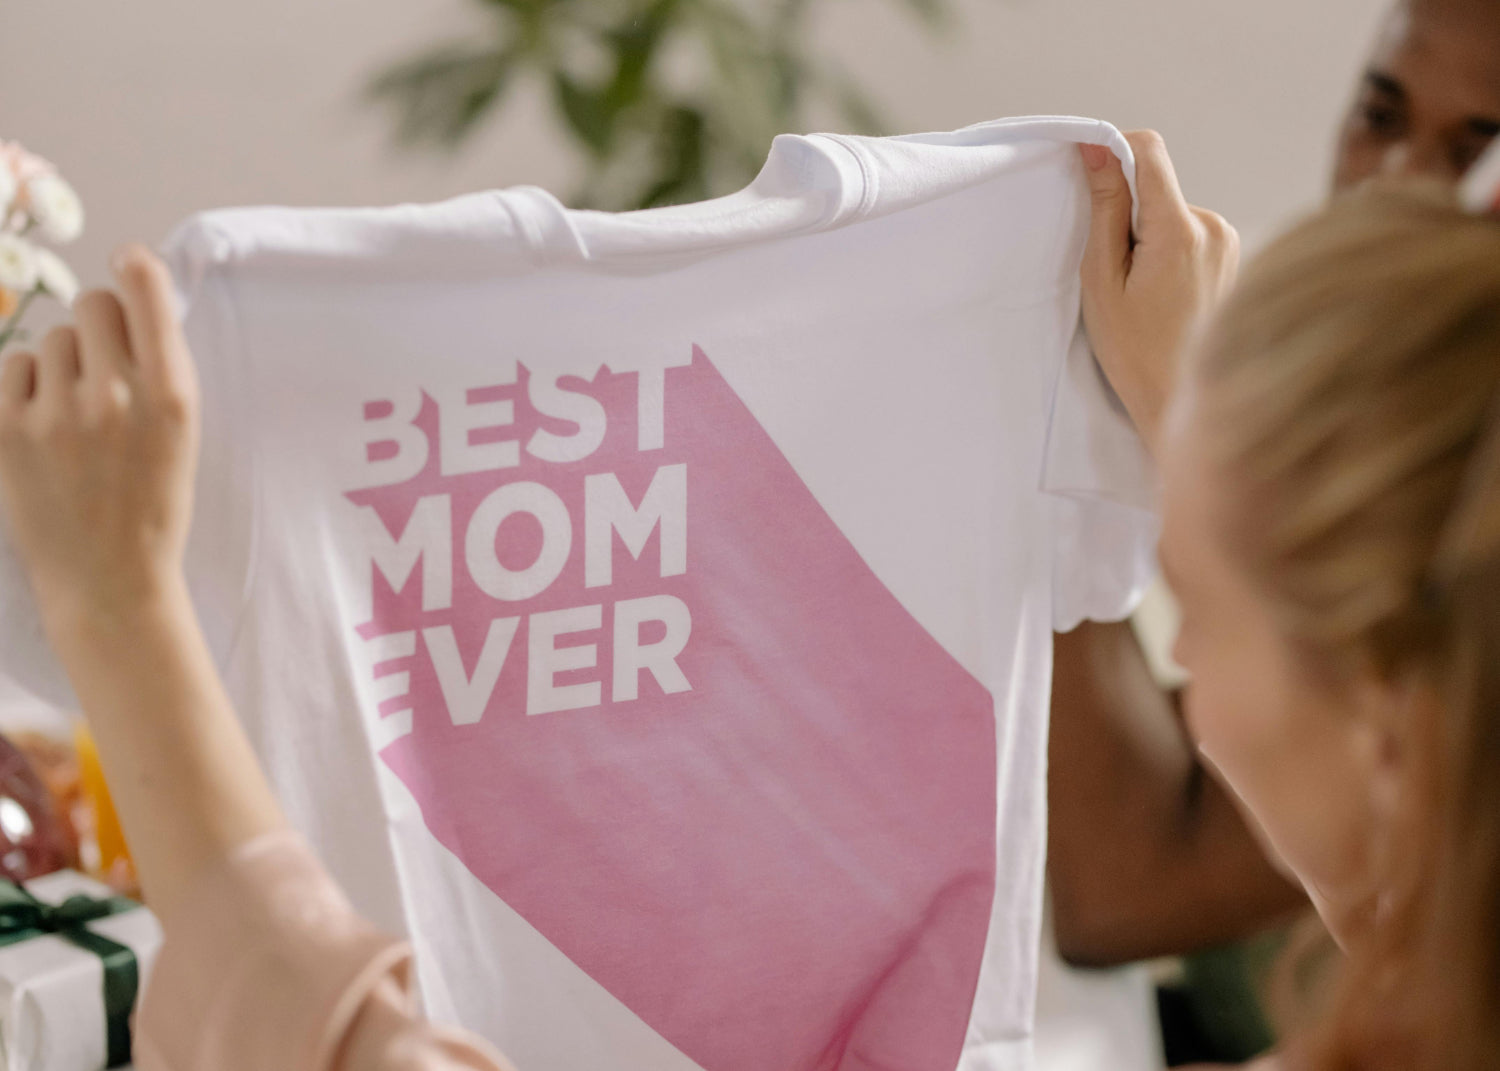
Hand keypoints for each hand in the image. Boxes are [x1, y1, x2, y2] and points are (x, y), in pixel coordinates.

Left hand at [0, 244, 198, 632]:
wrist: (110, 579)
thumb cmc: (152, 503)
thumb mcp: (181, 434)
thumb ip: (161, 366)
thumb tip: (133, 293)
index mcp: (171, 395)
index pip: (144, 290)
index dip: (133, 265)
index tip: (127, 262)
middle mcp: (115, 395)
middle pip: (93, 305)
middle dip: (97, 328)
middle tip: (102, 370)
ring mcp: (57, 413)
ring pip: (50, 340)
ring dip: (59, 366)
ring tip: (73, 418)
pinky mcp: (8, 430)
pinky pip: (11, 368)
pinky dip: (24, 391)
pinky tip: (43, 429)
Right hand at [1079, 131, 1239, 454]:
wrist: (1184, 402)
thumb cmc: (1136, 350)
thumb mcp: (1103, 279)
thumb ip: (1105, 208)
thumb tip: (1098, 148)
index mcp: (1180, 230)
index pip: (1148, 151)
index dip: (1112, 150)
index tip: (1088, 175)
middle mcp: (1214, 226)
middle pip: (1156, 188)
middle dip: (1128, 216)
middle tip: (1116, 273)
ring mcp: (1229, 240)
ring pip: (1170, 212)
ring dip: (1147, 238)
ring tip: (1141, 292)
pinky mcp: (1232, 254)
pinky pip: (1188, 232)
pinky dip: (1166, 251)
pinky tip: (1162, 296)